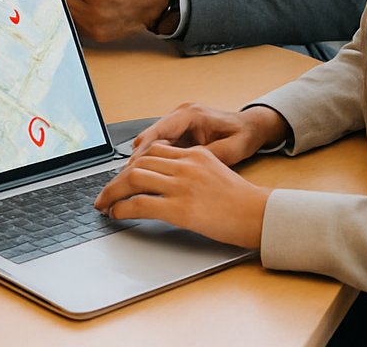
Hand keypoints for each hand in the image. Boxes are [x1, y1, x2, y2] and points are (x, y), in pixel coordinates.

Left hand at [92, 142, 271, 248]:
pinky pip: (140, 204)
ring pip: (133, 179)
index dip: (132, 164)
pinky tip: (116, 214)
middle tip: (106, 192)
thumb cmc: (242, 200)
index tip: (122, 175)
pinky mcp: (181, 209)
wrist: (262, 215)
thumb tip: (166, 178)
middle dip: (117, 178)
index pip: (153, 151)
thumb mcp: (216, 171)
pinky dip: (122, 208)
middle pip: (139, 163)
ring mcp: (182, 185)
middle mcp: (186, 165)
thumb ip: (191, 169)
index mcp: (194, 154)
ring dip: (112, 192)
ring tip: (105, 203)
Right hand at [129, 102, 289, 166]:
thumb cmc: (243, 136)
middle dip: (135, 161)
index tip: (131, 170)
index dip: (142, 153)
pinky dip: (151, 163)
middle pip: (149, 138)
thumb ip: (204, 157)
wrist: (252, 127)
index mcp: (190, 114)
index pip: (158, 132)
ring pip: (151, 144)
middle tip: (123, 182)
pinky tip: (145, 180)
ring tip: (129, 184)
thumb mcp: (229, 151)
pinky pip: (159, 148)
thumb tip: (182, 169)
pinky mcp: (179, 133)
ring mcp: (177, 123)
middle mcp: (179, 116)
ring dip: (140, 164)